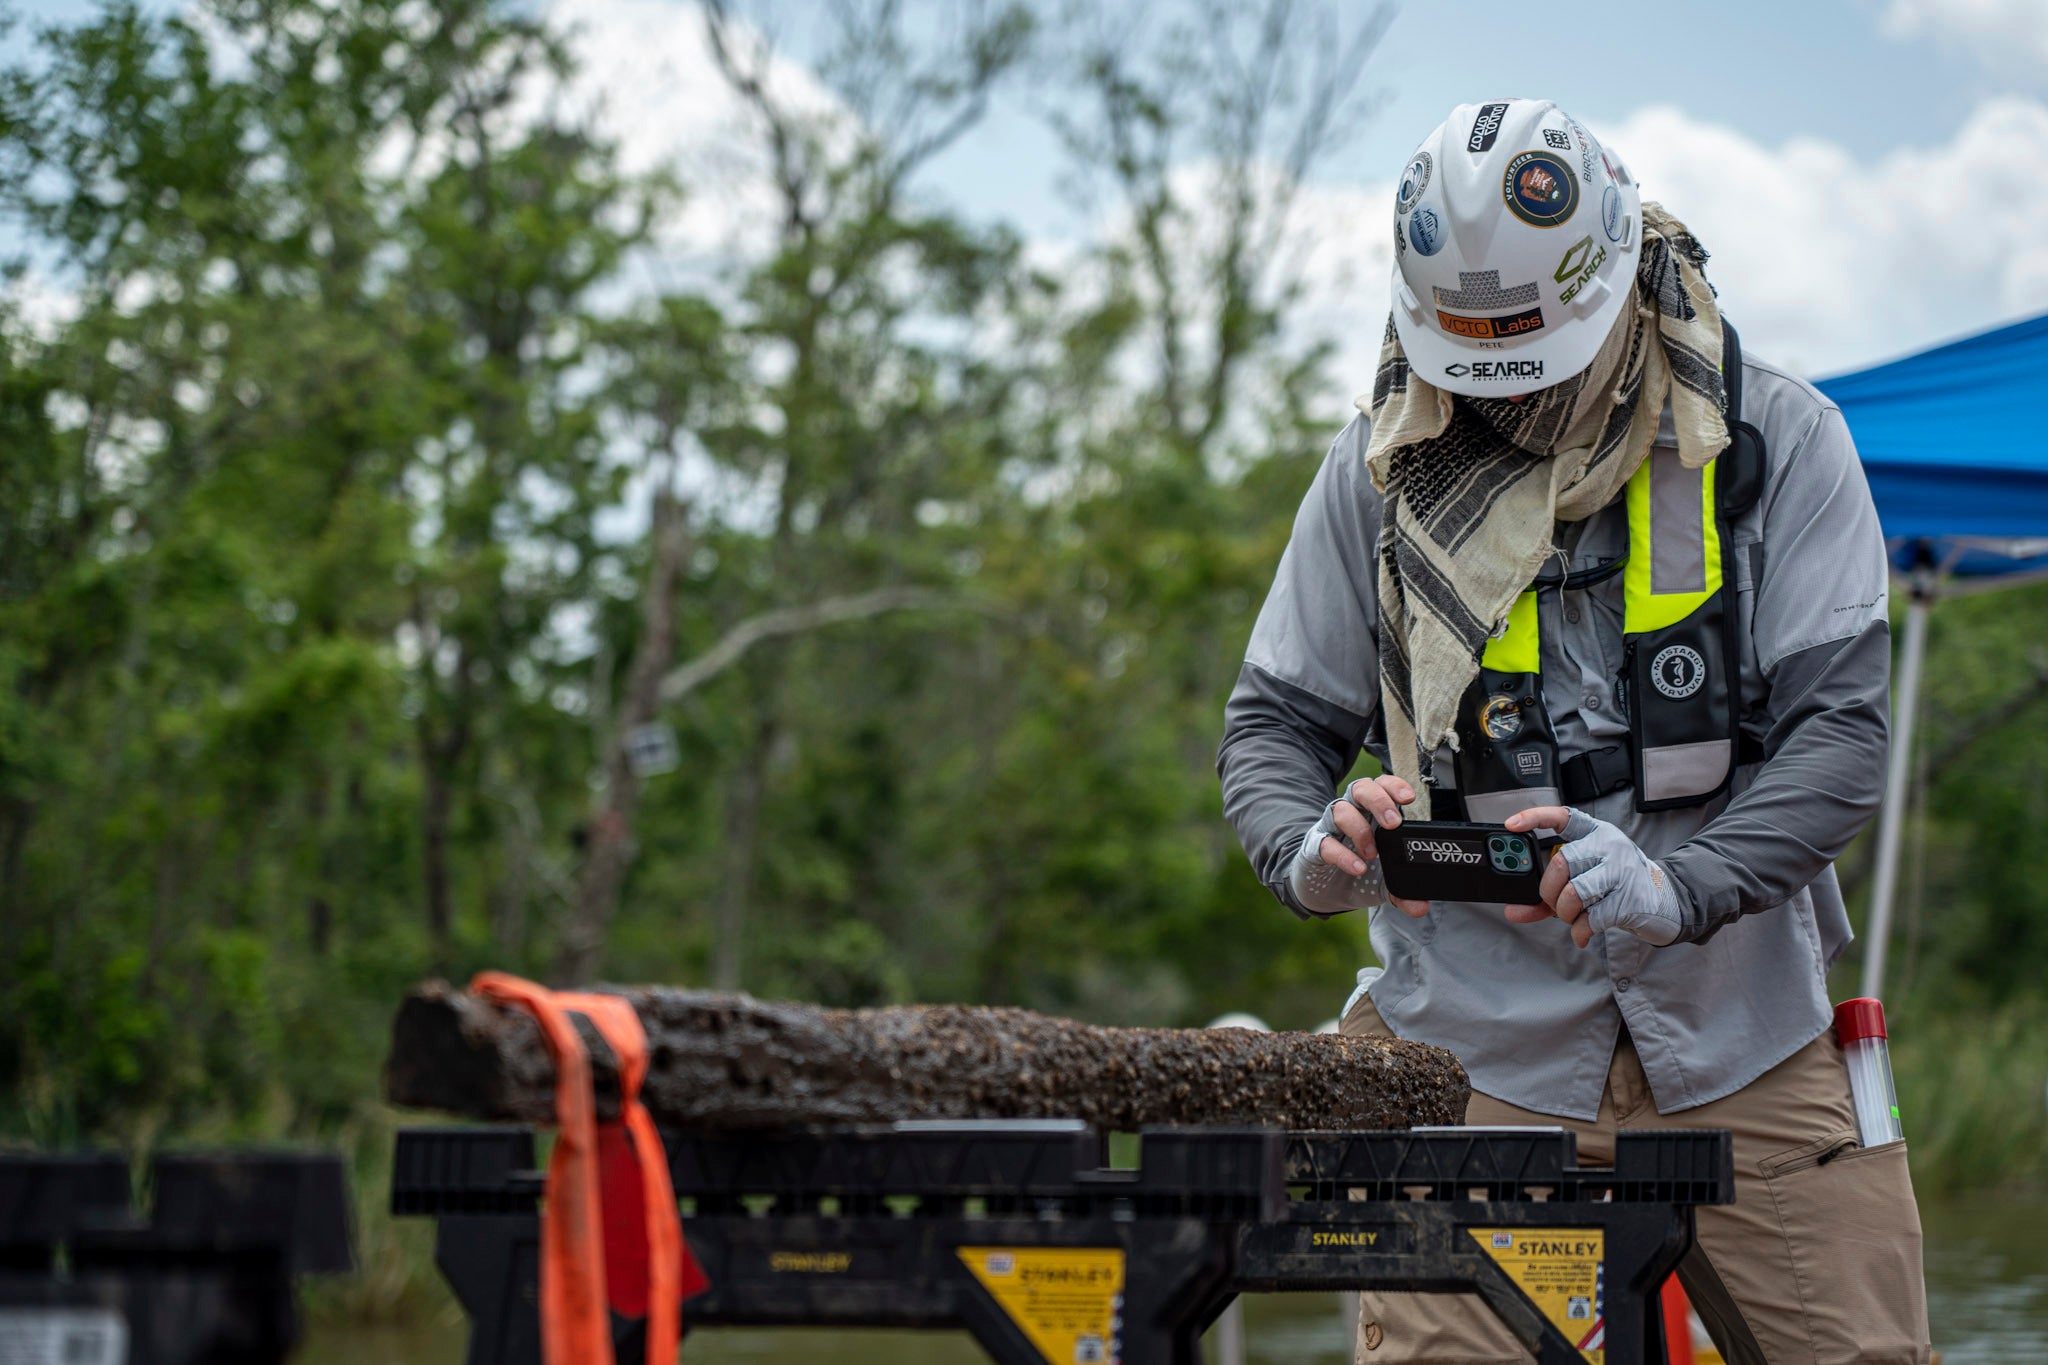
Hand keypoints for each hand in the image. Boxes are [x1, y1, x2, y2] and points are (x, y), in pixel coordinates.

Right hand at [1313, 775, 1429, 918]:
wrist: (1323, 891)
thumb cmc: (1356, 873)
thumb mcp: (1383, 883)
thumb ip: (1402, 892)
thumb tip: (1421, 907)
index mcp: (1371, 814)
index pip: (1381, 786)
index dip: (1393, 786)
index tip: (1408, 798)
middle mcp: (1351, 814)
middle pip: (1361, 789)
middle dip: (1378, 801)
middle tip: (1393, 823)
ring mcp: (1330, 828)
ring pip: (1340, 809)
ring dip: (1360, 829)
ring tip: (1372, 854)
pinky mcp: (1314, 847)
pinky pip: (1325, 843)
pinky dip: (1342, 855)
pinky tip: (1357, 868)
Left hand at [1500, 806, 1684, 948]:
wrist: (1665, 902)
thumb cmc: (1616, 888)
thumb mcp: (1583, 882)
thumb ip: (1546, 895)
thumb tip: (1513, 912)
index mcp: (1594, 833)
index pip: (1562, 816)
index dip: (1534, 818)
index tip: (1511, 824)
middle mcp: (1609, 845)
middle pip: (1561, 863)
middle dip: (1548, 892)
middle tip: (1554, 904)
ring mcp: (1622, 870)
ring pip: (1574, 892)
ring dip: (1565, 913)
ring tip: (1573, 918)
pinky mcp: (1631, 899)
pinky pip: (1591, 918)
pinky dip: (1580, 931)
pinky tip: (1584, 933)